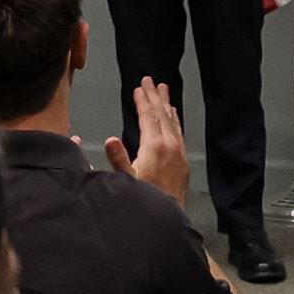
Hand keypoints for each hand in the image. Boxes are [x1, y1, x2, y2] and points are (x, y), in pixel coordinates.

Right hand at [103, 77, 189, 207]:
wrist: (171, 213)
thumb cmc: (148, 198)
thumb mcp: (127, 181)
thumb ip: (118, 159)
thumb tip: (110, 140)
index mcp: (154, 146)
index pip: (148, 117)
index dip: (142, 101)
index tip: (139, 87)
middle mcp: (170, 144)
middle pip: (161, 113)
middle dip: (154, 95)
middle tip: (150, 80)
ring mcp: (178, 150)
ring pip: (172, 120)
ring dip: (166, 103)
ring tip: (163, 89)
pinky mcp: (183, 157)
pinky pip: (178, 130)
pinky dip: (174, 118)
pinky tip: (172, 113)